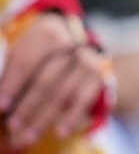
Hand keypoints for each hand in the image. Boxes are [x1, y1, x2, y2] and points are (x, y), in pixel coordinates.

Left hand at [0, 13, 105, 148]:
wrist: (72, 45)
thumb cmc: (37, 53)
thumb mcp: (23, 51)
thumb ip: (10, 70)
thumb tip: (0, 97)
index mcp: (46, 34)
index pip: (27, 61)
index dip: (13, 85)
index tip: (2, 105)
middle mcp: (71, 45)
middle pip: (46, 80)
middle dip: (28, 106)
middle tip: (13, 125)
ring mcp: (86, 60)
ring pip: (64, 92)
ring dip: (45, 117)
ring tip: (29, 135)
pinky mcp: (97, 76)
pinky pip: (84, 99)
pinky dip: (72, 117)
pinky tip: (60, 131)